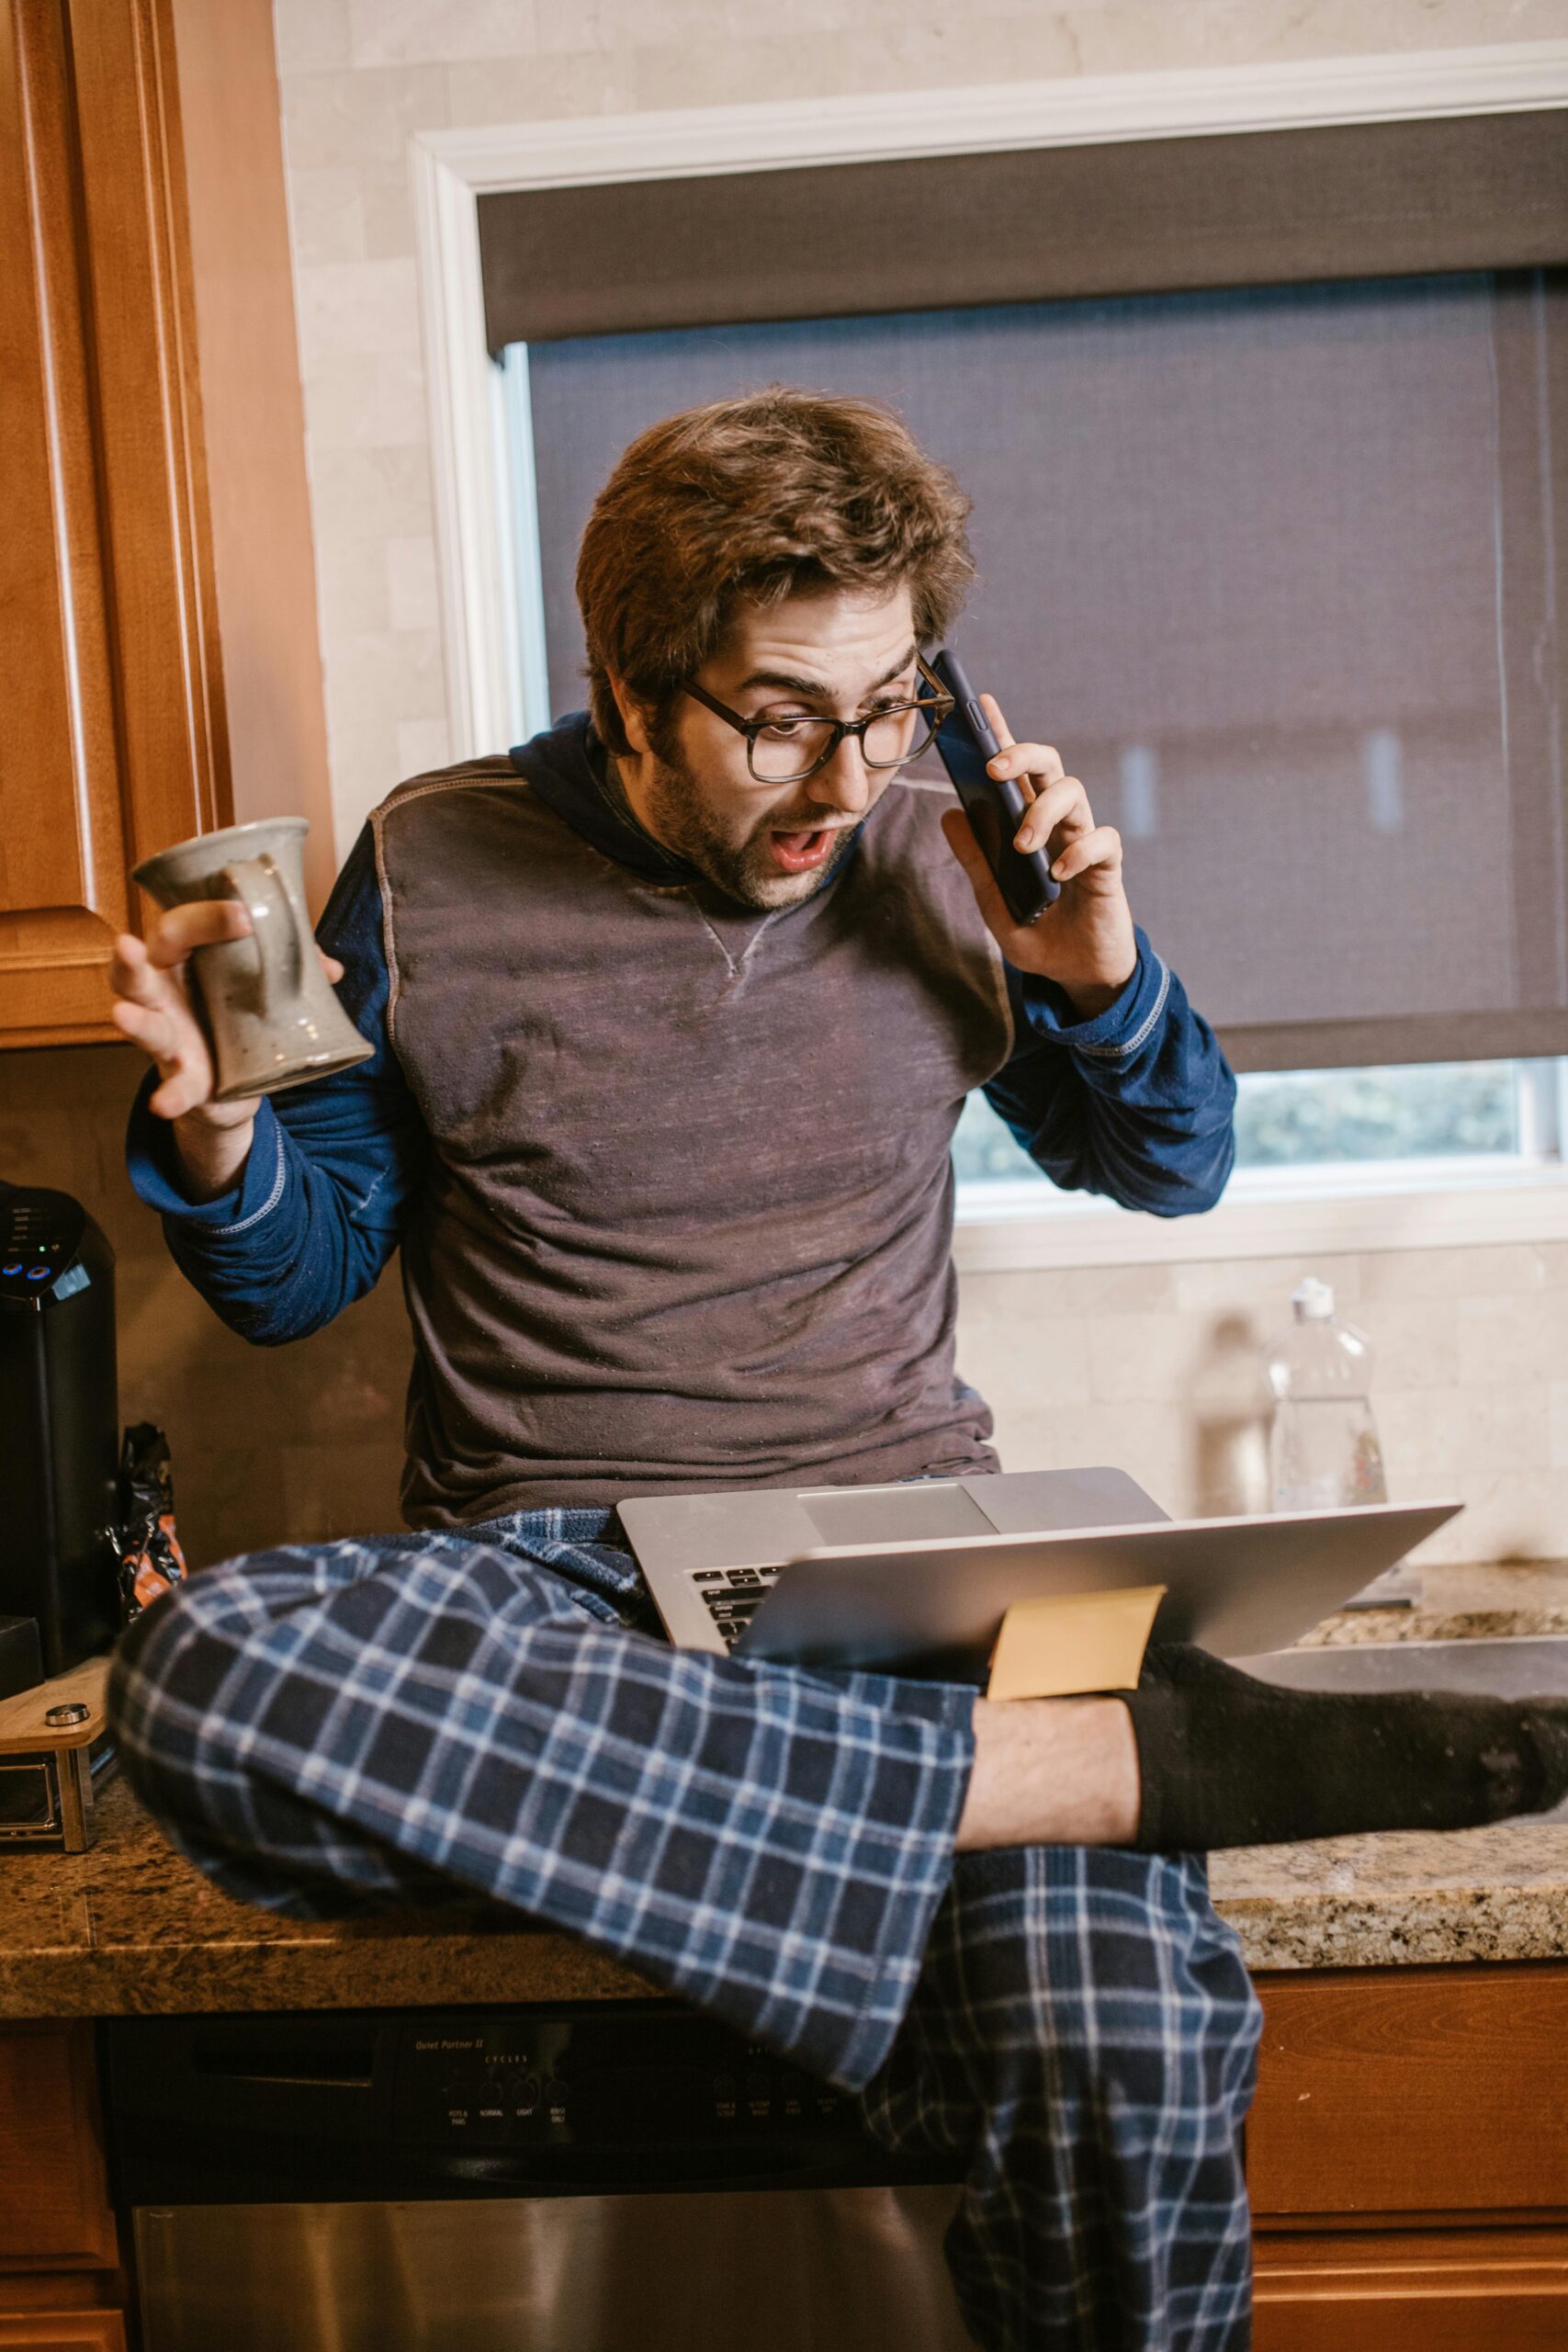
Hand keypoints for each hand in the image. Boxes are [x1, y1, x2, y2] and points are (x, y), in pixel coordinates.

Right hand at [110, 906, 343, 1123]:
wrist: (236, 1082)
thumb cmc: (239, 1014)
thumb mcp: (263, 986)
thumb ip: (293, 970)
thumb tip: (330, 969)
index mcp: (184, 962)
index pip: (180, 927)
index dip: (206, 917)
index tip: (245, 914)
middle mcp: (164, 995)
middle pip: (137, 969)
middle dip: (131, 958)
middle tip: (129, 943)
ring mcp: (169, 1037)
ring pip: (142, 1023)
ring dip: (134, 1020)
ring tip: (123, 1015)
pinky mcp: (182, 1077)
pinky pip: (173, 1086)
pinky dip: (169, 1095)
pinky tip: (163, 1104)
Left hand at [941, 694, 1136, 1017]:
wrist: (1078, 976)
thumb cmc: (1040, 937)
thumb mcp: (995, 903)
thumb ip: (976, 863)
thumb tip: (949, 814)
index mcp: (1028, 826)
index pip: (1016, 772)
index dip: (1002, 734)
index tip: (980, 702)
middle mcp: (1058, 825)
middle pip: (1049, 766)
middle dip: (1022, 755)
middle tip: (994, 770)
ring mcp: (1084, 842)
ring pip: (1075, 792)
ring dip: (1043, 812)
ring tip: (1023, 845)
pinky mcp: (1108, 869)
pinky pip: (1103, 841)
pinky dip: (1078, 852)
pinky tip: (1057, 875)